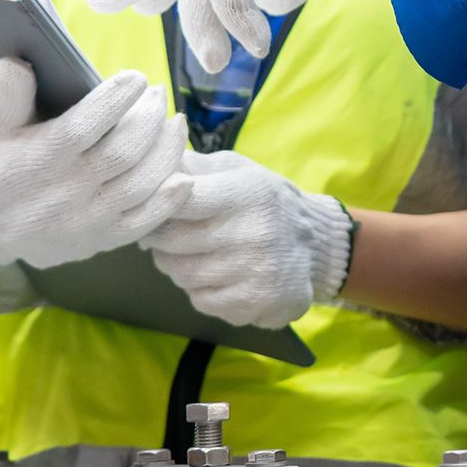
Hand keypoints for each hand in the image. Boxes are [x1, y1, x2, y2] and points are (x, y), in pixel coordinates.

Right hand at [0, 59, 189, 268]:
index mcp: (42, 158)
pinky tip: (183, 176)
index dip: (116, 99)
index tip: (136, 78)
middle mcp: (68, 190)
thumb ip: (9, 94)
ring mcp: (88, 218)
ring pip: (141, 184)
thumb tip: (11, 60)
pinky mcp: (102, 239)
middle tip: (159, 95)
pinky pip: (145, 223)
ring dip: (167, 152)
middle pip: (124, 152)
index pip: (85, 125)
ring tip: (175, 124)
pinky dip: (169, 201)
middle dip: (150, 118)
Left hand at [143, 151, 353, 328]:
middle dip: (158, 237)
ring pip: (181, 273)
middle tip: (162, 232)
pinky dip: (198, 288)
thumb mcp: (238, 170)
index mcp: (248, 192)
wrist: (316, 245)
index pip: (182, 198)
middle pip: (173, 240)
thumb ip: (195, 166)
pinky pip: (200, 299)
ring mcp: (254, 272)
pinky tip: (214, 274)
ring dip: (175, 264)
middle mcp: (254, 233)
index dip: (158, 202)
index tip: (151, 204)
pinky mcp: (253, 303)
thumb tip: (151, 163)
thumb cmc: (264, 201)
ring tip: (190, 252)